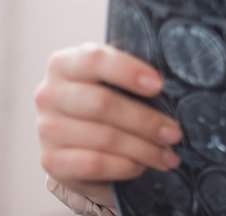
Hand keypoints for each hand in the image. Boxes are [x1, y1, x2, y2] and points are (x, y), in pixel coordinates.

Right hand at [34, 42, 181, 206]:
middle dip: (146, 121)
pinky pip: (94, 163)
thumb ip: (134, 77)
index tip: (159, 85)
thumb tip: (179, 85)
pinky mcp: (51, 159)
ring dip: (143, 149)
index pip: (95, 60)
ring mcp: (46, 128)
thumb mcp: (116, 82)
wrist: (77, 142)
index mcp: (65, 64)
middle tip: (175, 133)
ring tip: (168, 155)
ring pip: (103, 138)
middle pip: (102, 104)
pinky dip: (124, 166)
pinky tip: (141, 166)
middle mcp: (49, 94)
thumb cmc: (106, 100)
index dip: (128, 71)